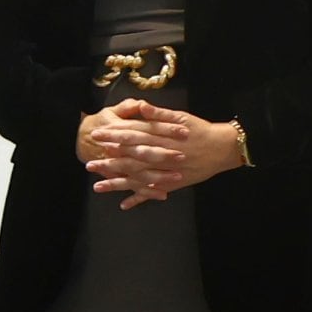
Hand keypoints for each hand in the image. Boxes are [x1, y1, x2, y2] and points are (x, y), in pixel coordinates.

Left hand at [83, 98, 247, 208]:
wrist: (222, 148)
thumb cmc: (199, 130)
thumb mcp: (181, 117)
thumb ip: (159, 114)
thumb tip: (141, 107)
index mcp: (160, 137)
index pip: (132, 135)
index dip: (113, 135)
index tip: (97, 135)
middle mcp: (160, 155)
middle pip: (130, 159)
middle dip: (109, 162)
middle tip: (89, 164)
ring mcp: (165, 172)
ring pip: (137, 178)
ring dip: (117, 183)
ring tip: (97, 186)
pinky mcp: (171, 183)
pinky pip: (152, 193)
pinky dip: (138, 199)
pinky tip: (123, 204)